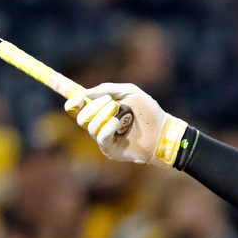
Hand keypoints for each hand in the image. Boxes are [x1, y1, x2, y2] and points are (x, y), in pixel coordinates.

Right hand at [64, 83, 187, 166]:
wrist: (163, 131)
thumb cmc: (149, 112)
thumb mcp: (129, 92)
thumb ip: (107, 88)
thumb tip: (85, 93)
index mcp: (101, 111)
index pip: (78, 108)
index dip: (73, 103)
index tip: (77, 98)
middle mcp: (100, 125)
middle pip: (81, 116)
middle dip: (94, 106)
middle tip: (112, 103)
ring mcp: (104, 138)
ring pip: (89, 125)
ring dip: (102, 115)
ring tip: (119, 112)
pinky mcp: (110, 149)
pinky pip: (100, 137)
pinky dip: (107, 127)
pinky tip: (117, 123)